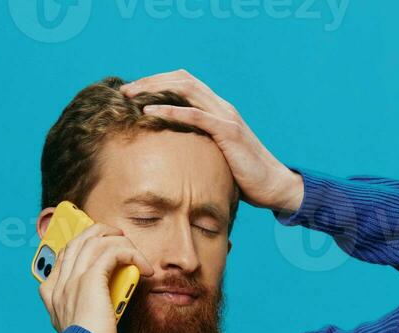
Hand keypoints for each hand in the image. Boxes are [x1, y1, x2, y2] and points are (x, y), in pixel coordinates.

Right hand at [39, 223, 152, 332]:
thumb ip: (91, 318)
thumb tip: (110, 316)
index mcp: (52, 297)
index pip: (63, 256)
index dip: (83, 245)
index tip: (104, 247)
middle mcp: (58, 285)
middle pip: (76, 241)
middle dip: (100, 233)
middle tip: (120, 238)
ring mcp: (71, 281)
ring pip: (93, 240)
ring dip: (117, 240)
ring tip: (134, 249)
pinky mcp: (89, 281)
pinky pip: (111, 252)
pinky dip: (130, 253)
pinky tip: (144, 267)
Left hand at [120, 70, 304, 213]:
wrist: (273, 186)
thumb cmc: (244, 177)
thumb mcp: (215, 156)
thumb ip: (198, 147)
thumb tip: (173, 158)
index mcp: (217, 109)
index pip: (184, 83)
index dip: (158, 82)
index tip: (134, 92)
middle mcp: (221, 106)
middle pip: (181, 79)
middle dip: (151, 80)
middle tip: (125, 89)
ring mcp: (226, 116)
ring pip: (186, 88)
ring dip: (155, 88)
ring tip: (131, 94)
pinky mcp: (228, 131)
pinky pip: (195, 114)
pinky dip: (170, 109)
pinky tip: (149, 111)